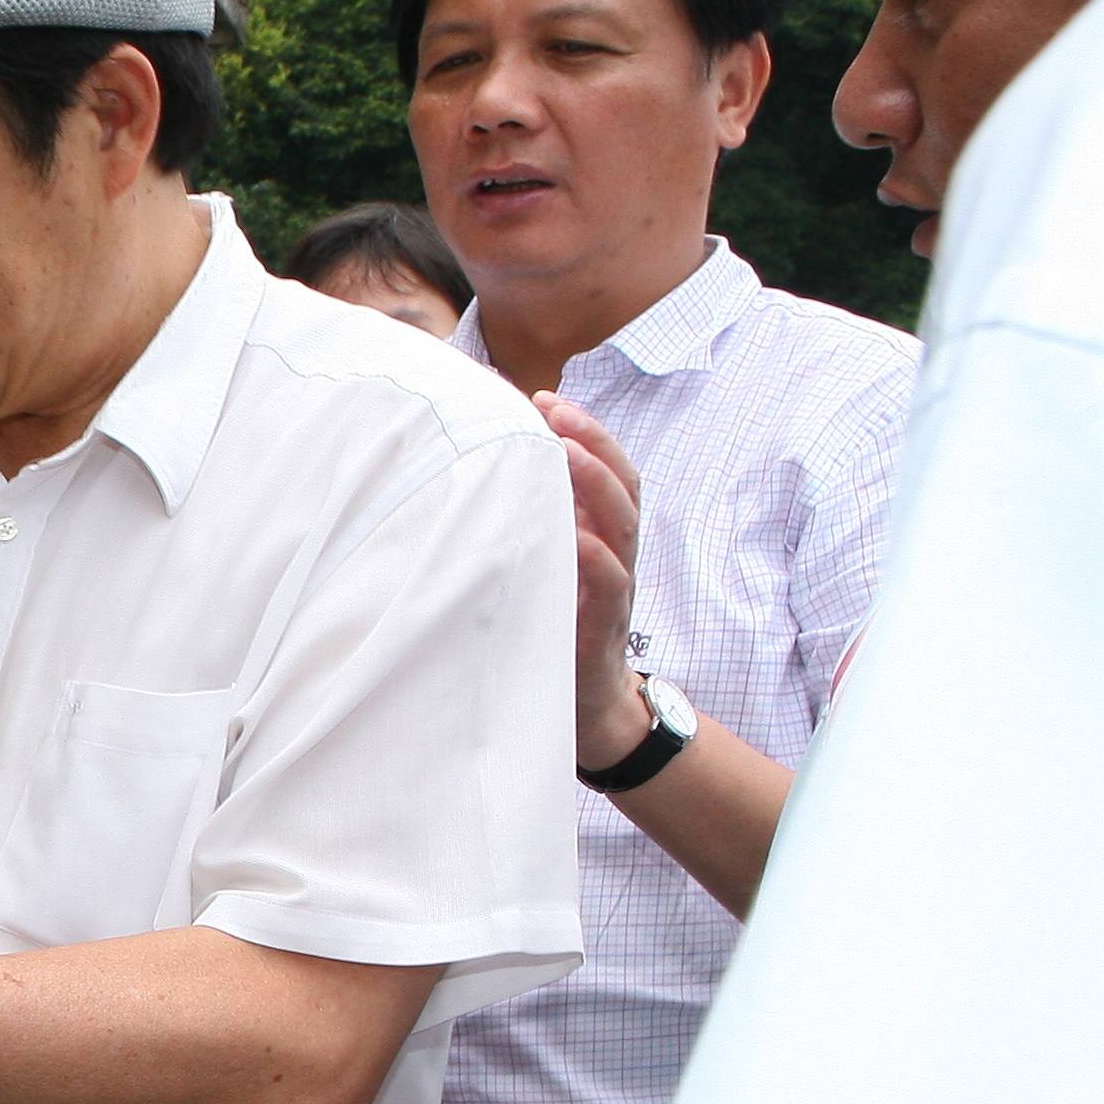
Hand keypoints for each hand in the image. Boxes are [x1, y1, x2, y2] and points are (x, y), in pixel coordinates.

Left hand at [547, 395, 654, 770]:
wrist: (583, 707)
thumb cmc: (552, 628)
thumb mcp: (539, 568)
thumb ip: (529, 525)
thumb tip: (481, 475)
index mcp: (601, 535)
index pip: (604, 469)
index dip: (583, 429)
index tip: (543, 395)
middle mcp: (616, 554)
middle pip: (621, 483)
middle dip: (593, 438)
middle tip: (555, 406)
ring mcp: (616, 588)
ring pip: (622, 525)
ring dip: (596, 483)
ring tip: (565, 449)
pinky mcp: (605, 628)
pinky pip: (611, 585)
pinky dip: (595, 558)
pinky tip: (574, 537)